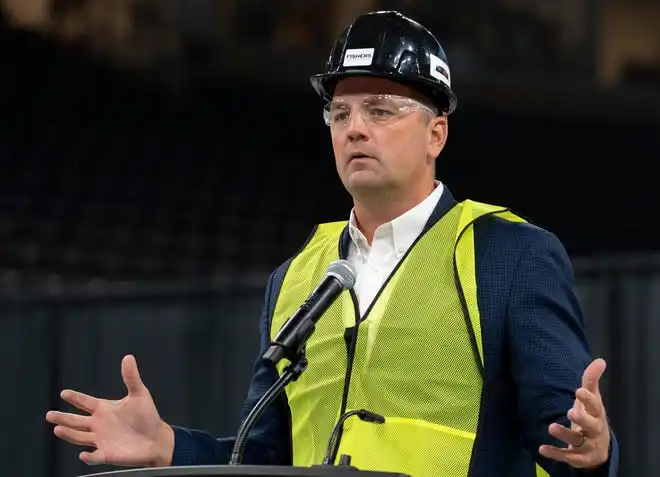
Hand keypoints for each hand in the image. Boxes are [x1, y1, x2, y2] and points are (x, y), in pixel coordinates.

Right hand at [45, 355, 173, 466]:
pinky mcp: (107, 453)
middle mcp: (99, 424)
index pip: (85, 402)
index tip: (64, 393)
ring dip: (69, 434)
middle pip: (76, 421)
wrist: (155, 438)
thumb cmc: (146, 416)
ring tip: (57, 429)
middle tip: (50, 415)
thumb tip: (128, 357)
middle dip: (63, 418)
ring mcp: (101, 439)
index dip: (75, 397)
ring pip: (80, 437)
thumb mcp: (139, 394)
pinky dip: (89, 456)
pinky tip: (84, 454)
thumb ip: (131, 377)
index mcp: (104, 409)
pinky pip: (95, 456)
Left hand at [539, 358, 610, 468]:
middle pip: (591, 426)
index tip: (579, 391)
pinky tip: (542, 448)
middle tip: (571, 412)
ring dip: (565, 435)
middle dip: (582, 420)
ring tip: (551, 427)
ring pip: (577, 442)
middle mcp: (594, 431)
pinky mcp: (577, 457)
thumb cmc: (592, 417)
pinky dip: (555, 453)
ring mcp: (587, 446)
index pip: (596, 406)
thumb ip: (591, 380)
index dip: (588, 399)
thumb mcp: (592, 399)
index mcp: (598, 415)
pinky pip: (566, 457)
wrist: (599, 448)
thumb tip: (600, 360)